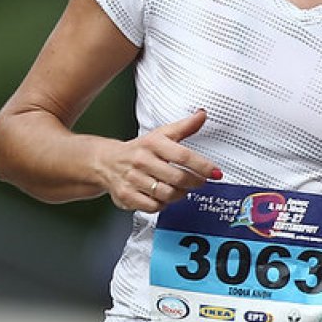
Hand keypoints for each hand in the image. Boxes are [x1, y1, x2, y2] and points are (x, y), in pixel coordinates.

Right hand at [105, 108, 220, 211]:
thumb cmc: (139, 149)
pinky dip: (163, 205)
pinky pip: (153, 206)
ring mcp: (132, 179)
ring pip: (167, 194)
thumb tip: (201, 115)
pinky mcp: (126, 195)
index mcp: (153, 144)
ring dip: (180, 194)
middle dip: (194, 182)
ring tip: (181, 189)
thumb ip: (184, 127)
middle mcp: (142, 161)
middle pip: (177, 178)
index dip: (203, 166)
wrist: (105, 161)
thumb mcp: (161, 134)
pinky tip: (164, 197)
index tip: (215, 172)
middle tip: (199, 181)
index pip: (183, 156)